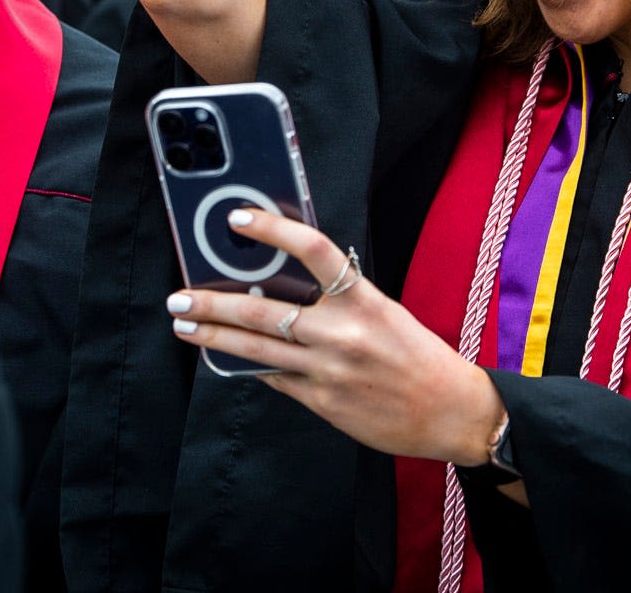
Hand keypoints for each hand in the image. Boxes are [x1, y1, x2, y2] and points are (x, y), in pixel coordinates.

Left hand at [167, 206, 506, 468]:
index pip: (314, 250)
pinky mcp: (322, 402)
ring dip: (213, 336)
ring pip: (255, 350)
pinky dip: (252, 366)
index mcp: (363, 299)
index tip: (238, 217)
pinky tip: (228, 358)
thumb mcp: (384, 313)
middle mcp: (342, 332)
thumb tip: (280, 287)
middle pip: (262, 311)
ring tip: (183, 324)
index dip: (274, 229)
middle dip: (212, 302)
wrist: (451, 412)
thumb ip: (338, 299)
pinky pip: (275, 379)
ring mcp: (328, 370)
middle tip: (178, 295)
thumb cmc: (417, 355)